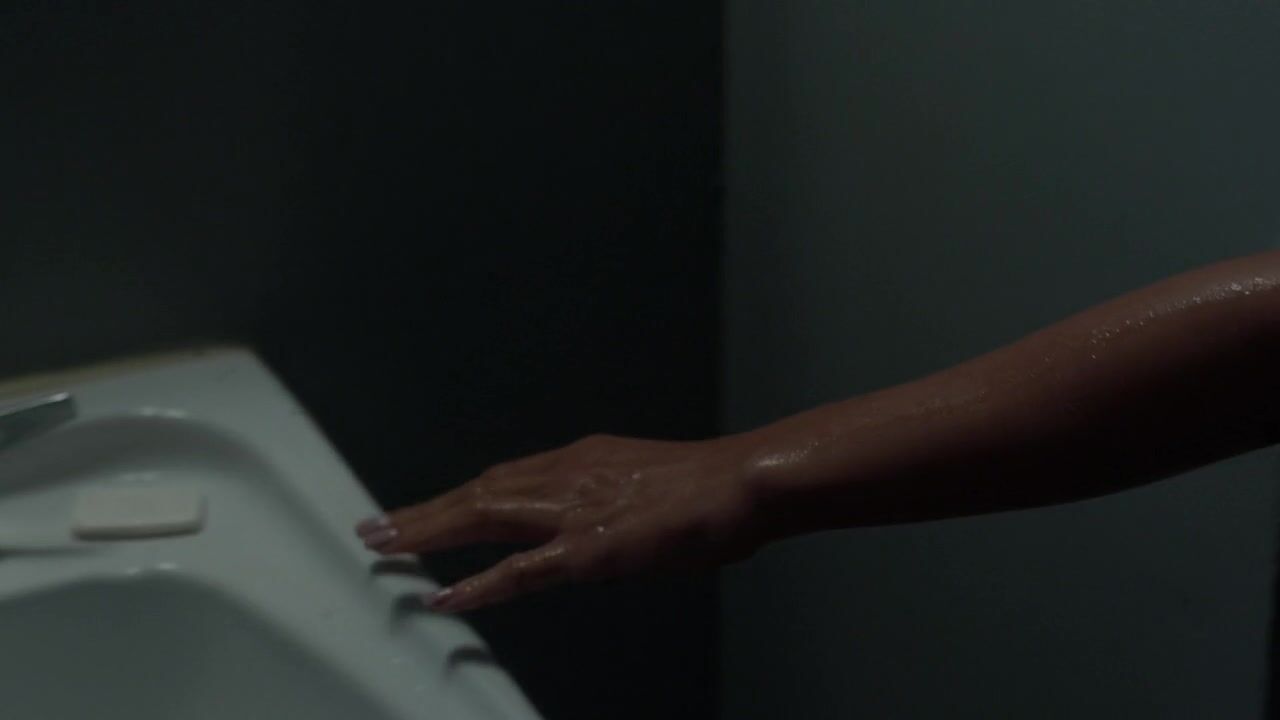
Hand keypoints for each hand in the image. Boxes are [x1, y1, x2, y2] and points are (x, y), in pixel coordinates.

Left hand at [355, 434, 759, 612]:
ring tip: (385, 548)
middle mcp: (564, 476)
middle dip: (422, 513)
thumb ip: (604, 498)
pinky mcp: (589, 549)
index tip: (423, 510)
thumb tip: (587, 524)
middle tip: (375, 529)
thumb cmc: (705, 486)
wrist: (740, 482)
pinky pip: (521, 570)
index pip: (500, 479)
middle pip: (477, 493)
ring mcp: (573, 512)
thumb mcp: (642, 481)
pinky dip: (478, 583)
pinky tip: (443, 593)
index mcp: (578, 460)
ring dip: (429, 534)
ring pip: (483, 518)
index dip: (456, 497)